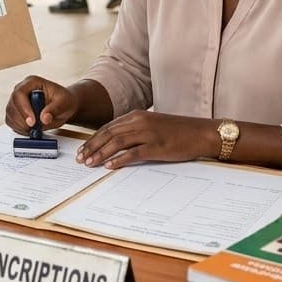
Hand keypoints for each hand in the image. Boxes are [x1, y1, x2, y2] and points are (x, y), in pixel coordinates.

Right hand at [5, 76, 77, 133]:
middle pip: (12, 104)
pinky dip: (18, 128)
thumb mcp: (65, 103)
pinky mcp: (16, 111)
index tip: (33, 122)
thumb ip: (55, 109)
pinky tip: (29, 130)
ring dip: (20, 125)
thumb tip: (44, 118)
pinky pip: (10, 121)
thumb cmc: (64, 100)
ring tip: (34, 130)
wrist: (63, 106)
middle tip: (33, 129)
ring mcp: (17, 101)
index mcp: (32, 82)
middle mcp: (21, 90)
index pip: (20, 93)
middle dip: (21, 120)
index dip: (24, 108)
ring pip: (10, 114)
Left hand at [76, 111, 216, 168]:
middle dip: (92, 146)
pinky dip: (119, 159)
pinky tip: (110, 166)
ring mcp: (148, 133)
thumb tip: (115, 144)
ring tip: (90, 163)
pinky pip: (134, 153)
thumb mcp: (152, 125)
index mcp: (136, 116)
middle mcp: (139, 122)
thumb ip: (134, 130)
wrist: (201, 132)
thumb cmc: (177, 131)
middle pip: (108, 133)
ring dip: (101, 153)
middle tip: (80, 158)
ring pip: (117, 142)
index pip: (108, 127)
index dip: (93, 139)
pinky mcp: (157, 146)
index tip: (82, 150)